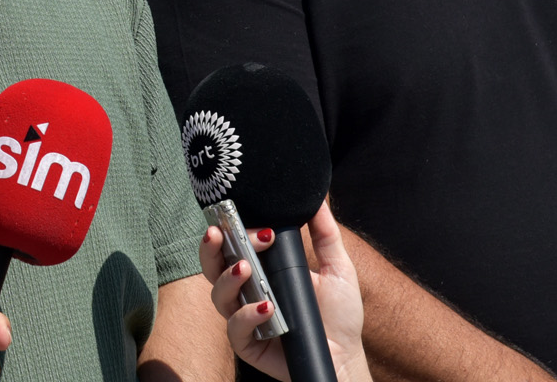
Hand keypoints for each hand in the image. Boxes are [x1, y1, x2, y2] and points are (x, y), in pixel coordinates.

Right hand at [200, 202, 370, 381]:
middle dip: (210, 248)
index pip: (235, 245)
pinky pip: (234, 329)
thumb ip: (325, 235)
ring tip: (247, 270)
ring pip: (218, 295)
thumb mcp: (338, 269)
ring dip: (228, 279)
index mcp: (263, 270)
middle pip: (213, 266)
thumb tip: (319, 200)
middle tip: (217, 235)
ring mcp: (245, 317)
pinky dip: (246, 316)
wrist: (346, 357)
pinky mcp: (248, 343)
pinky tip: (266, 308)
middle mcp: (248, 291)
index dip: (236, 231)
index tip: (262, 230)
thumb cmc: (340, 317)